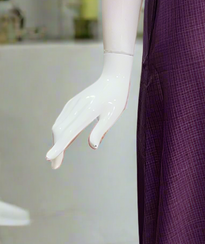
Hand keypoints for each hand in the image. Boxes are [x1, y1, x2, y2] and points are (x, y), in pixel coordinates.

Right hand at [45, 52, 133, 169]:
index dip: (59, 147)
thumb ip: (101, 130)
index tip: (49, 158)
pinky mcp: (71, 103)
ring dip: (56, 141)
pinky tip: (61, 141)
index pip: (69, 132)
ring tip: (57, 157)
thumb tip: (92, 146)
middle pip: (60, 131)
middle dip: (56, 148)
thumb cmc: (116, 98)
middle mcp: (77, 107)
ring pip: (59, 125)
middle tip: (55, 165)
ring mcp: (72, 104)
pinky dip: (59, 132)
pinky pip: (61, 120)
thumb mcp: (112, 115)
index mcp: (88, 111)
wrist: (112, 79)